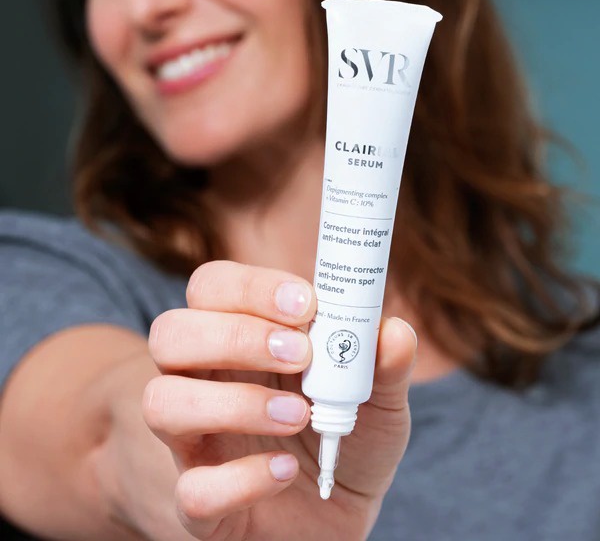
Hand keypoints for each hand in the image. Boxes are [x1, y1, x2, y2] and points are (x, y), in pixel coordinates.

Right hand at [142, 260, 416, 540]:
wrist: (336, 514)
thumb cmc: (347, 438)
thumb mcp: (377, 399)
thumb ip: (381, 364)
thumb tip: (394, 330)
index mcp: (239, 340)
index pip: (212, 288)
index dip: (250, 287)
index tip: (307, 304)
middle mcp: (204, 380)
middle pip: (171, 333)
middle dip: (234, 336)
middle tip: (300, 354)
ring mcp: (194, 441)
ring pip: (161, 402)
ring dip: (234, 403)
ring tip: (299, 415)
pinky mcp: (201, 502)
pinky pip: (192, 489)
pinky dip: (241, 479)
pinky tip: (285, 471)